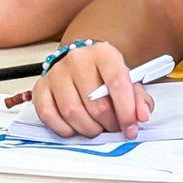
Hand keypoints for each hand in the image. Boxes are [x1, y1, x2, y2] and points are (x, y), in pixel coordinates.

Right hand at [31, 43, 154, 139]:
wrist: (80, 62)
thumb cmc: (104, 73)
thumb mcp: (127, 80)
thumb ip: (138, 98)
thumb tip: (141, 115)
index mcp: (103, 53)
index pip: (117, 83)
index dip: (127, 111)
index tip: (131, 127)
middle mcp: (77, 59)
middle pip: (95, 103)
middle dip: (108, 124)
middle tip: (113, 127)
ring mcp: (56, 72)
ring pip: (72, 113)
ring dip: (88, 129)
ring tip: (96, 127)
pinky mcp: (41, 86)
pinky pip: (49, 116)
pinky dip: (64, 128)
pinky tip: (75, 126)